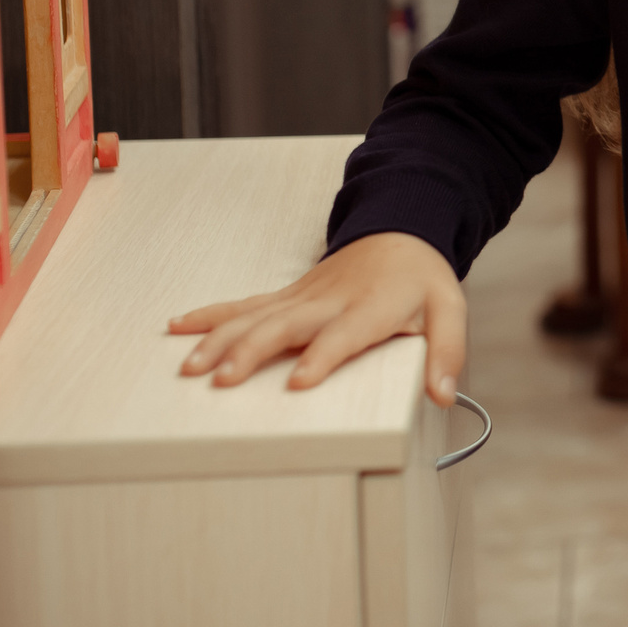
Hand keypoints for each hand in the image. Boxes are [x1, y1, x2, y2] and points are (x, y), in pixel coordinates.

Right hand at [168, 232, 465, 406]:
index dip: (321, 356)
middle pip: (285, 326)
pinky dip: (210, 315)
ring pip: (254, 316)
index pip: (343, 335)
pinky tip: (178, 327)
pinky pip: (244, 305)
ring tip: (190, 367)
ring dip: (219, 339)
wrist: (401, 231)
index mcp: (369, 308)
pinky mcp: (287, 295)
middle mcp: (329, 301)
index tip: (298, 381)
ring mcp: (302, 296)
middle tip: (221, 381)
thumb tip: (443, 395)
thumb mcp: (449, 310)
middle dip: (251, 352)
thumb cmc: (421, 278)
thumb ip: (447, 352)